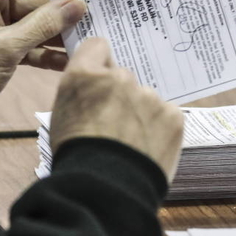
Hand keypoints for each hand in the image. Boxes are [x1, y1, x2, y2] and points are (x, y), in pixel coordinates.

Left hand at [0, 0, 85, 122]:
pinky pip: (34, 43)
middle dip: (64, 8)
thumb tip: (79, 5)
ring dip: (61, 32)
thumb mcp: (7, 46)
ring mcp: (0, 25)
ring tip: (91, 38)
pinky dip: (50, 52)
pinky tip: (71, 61)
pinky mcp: (5, 47)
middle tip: (97, 12)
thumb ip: (44, 24)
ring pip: (39, 22)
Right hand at [50, 38, 183, 182]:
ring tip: (131, 143)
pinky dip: (159, 129)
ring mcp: (149, 95)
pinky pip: (166, 114)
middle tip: (113, 124)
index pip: (97, 46)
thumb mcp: (61, 117)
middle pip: (123, 76)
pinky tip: (148, 148)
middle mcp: (120, 77)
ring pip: (146, 98)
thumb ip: (82, 92)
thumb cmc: (76, 156)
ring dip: (141, 113)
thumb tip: (95, 89)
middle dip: (120, 94)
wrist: (106, 189)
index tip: (100, 75)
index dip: (98, 60)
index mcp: (85, 75)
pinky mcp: (173, 114)